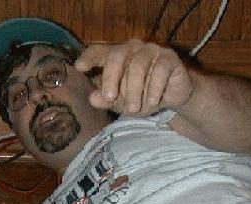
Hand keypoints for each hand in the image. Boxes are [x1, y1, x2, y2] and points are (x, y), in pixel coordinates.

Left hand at [74, 39, 193, 115]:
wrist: (171, 97)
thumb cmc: (141, 96)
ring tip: (133, 108)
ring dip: (134, 89)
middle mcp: (132, 48)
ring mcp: (151, 51)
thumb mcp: (121, 103)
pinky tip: (152, 101)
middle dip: (111, 78)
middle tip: (110, 97)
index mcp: (116, 56)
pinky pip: (159, 70)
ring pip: (138, 65)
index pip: (98, 51)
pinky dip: (154, 88)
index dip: (89, 58)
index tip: (79, 68)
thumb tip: (92, 99)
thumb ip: (106, 100)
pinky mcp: (169, 58)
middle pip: (117, 55)